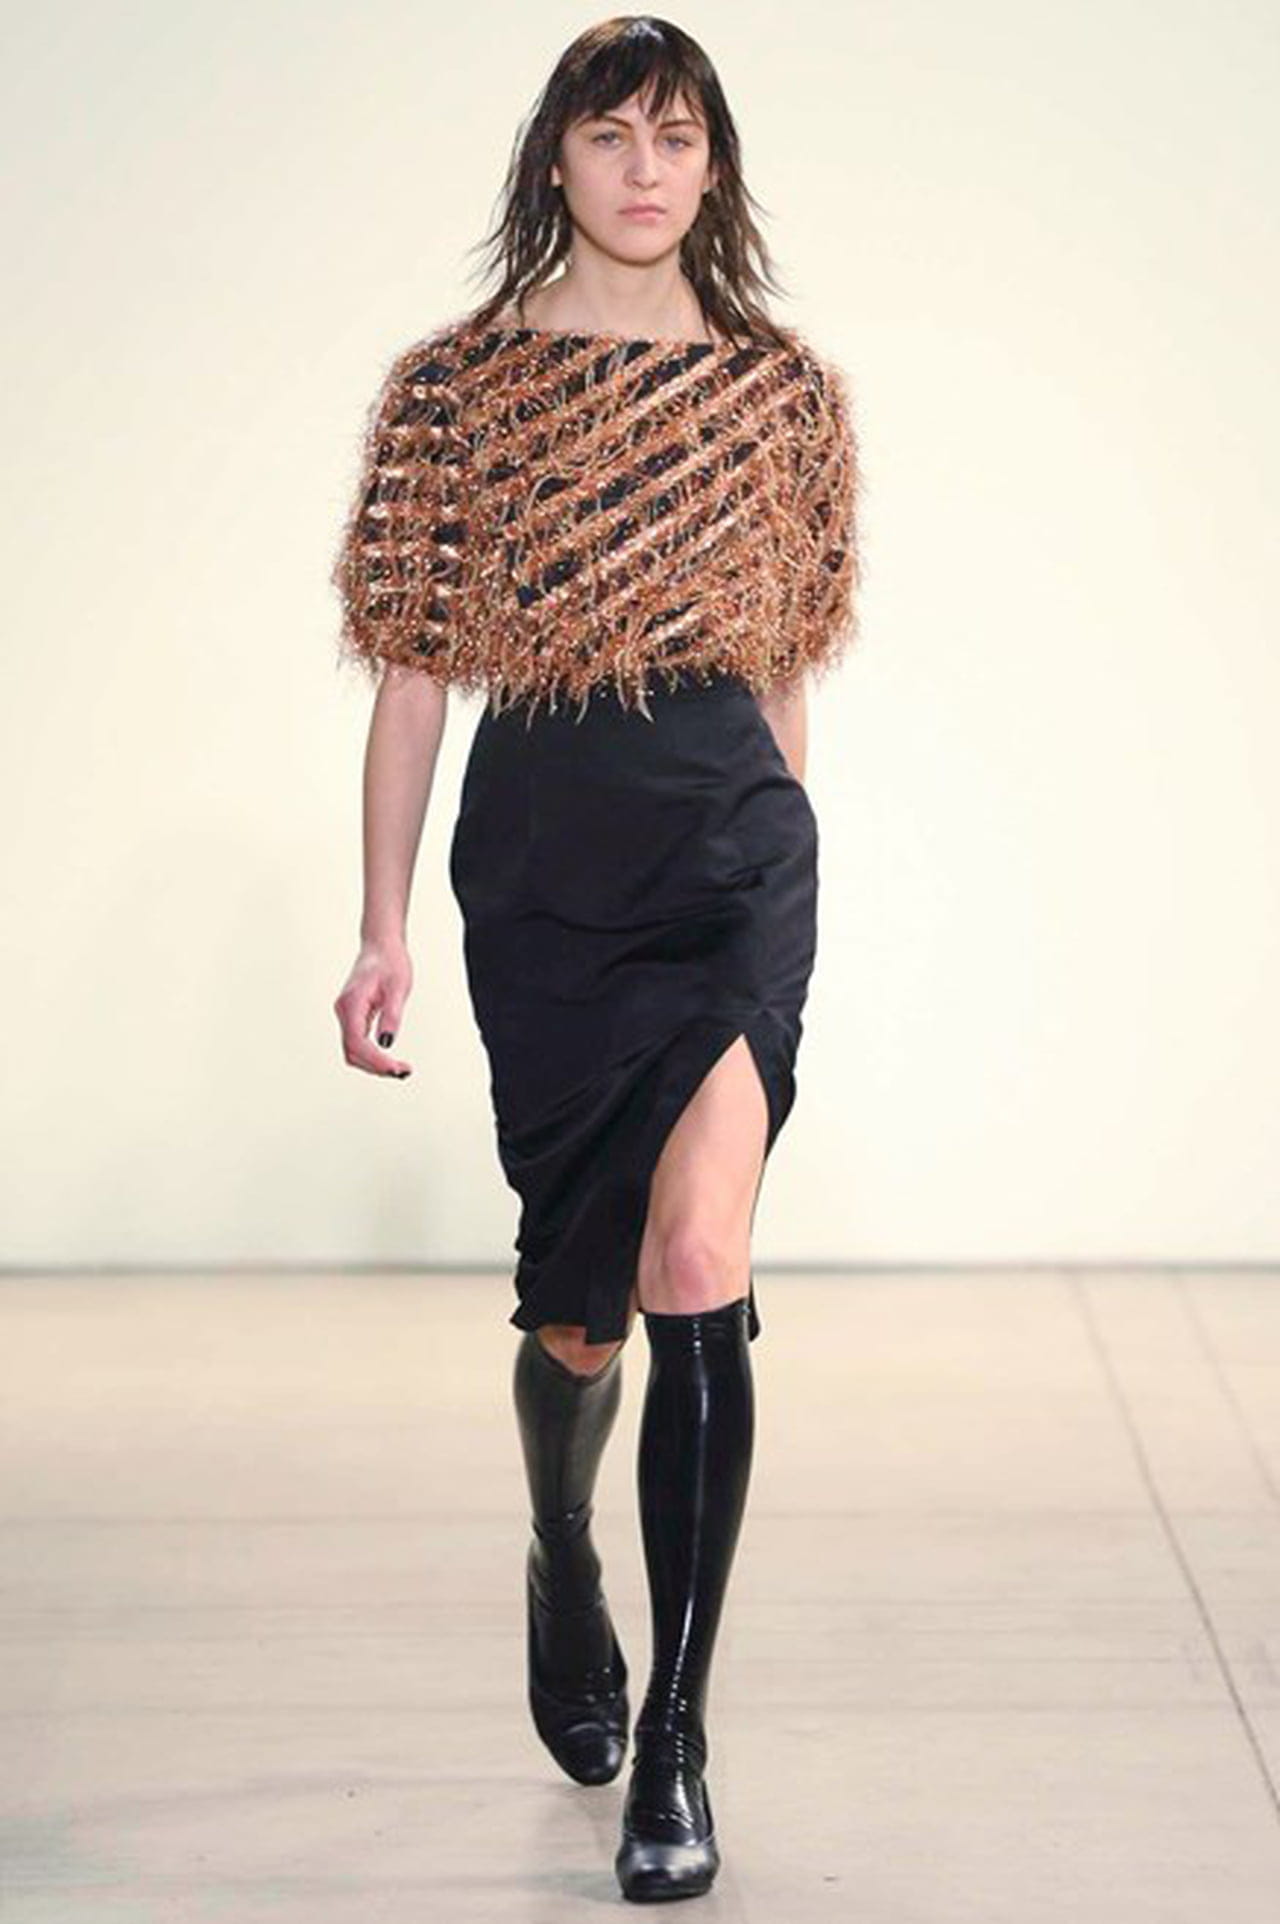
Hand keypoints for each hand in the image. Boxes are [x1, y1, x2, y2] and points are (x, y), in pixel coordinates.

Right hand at [334, 938, 413, 1076]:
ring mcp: (346, 1014)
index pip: (357, 1043)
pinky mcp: (353, 1016)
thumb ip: (391, 1015)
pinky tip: (390, 1059)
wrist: (381, 945)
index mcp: (351, 1003)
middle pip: (352, 1052)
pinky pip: (358, 1042)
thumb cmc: (390, 961)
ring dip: (374, 1063)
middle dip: (375, 1066)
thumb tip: (387, 1043)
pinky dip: (372, 1054)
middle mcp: (344, 1011)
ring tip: (399, 1068)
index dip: (376, 1060)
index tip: (397, 1069)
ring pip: (353, 1050)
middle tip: (402, 1071)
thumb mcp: (398, 988)